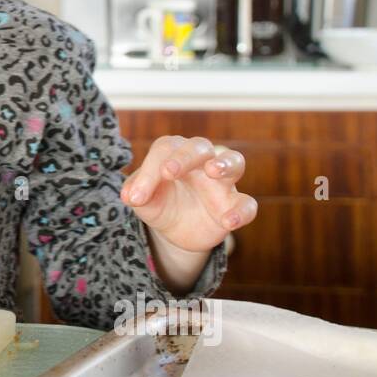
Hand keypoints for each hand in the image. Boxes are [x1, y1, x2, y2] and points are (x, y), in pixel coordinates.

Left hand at [120, 135, 256, 252]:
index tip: (136, 197)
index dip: (150, 169)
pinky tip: (228, 221)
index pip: (165, 149)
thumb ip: (135, 192)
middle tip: (168, 172)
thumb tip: (129, 196)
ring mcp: (222, 182)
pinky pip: (247, 204)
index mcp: (175, 153)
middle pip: (200, 146)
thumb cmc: (159, 202)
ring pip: (234, 160)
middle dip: (185, 156)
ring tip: (213, 171)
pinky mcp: (234, 205)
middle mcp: (202, 161)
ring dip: (225, 163)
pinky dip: (241, 211)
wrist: (176, 231)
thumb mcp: (143, 200)